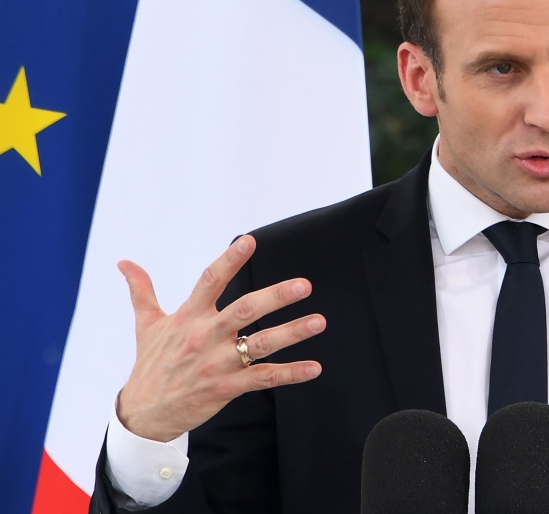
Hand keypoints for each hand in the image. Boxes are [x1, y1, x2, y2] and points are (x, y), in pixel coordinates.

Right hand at [116, 235, 325, 441]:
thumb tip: (124, 262)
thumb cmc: (151, 364)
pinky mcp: (227, 387)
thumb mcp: (147, 325)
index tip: (248, 241)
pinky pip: (264, 378)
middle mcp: (206, 336)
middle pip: (245, 310)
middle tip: (304, 285)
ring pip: (261, 344)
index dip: (230, 260)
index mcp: (189, 316)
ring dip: (292, 333)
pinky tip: (314, 367)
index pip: (210, 280)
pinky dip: (290, 373)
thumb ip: (141, 290)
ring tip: (318, 321)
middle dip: (276, 297)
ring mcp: (218, 363)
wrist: (145, 414)